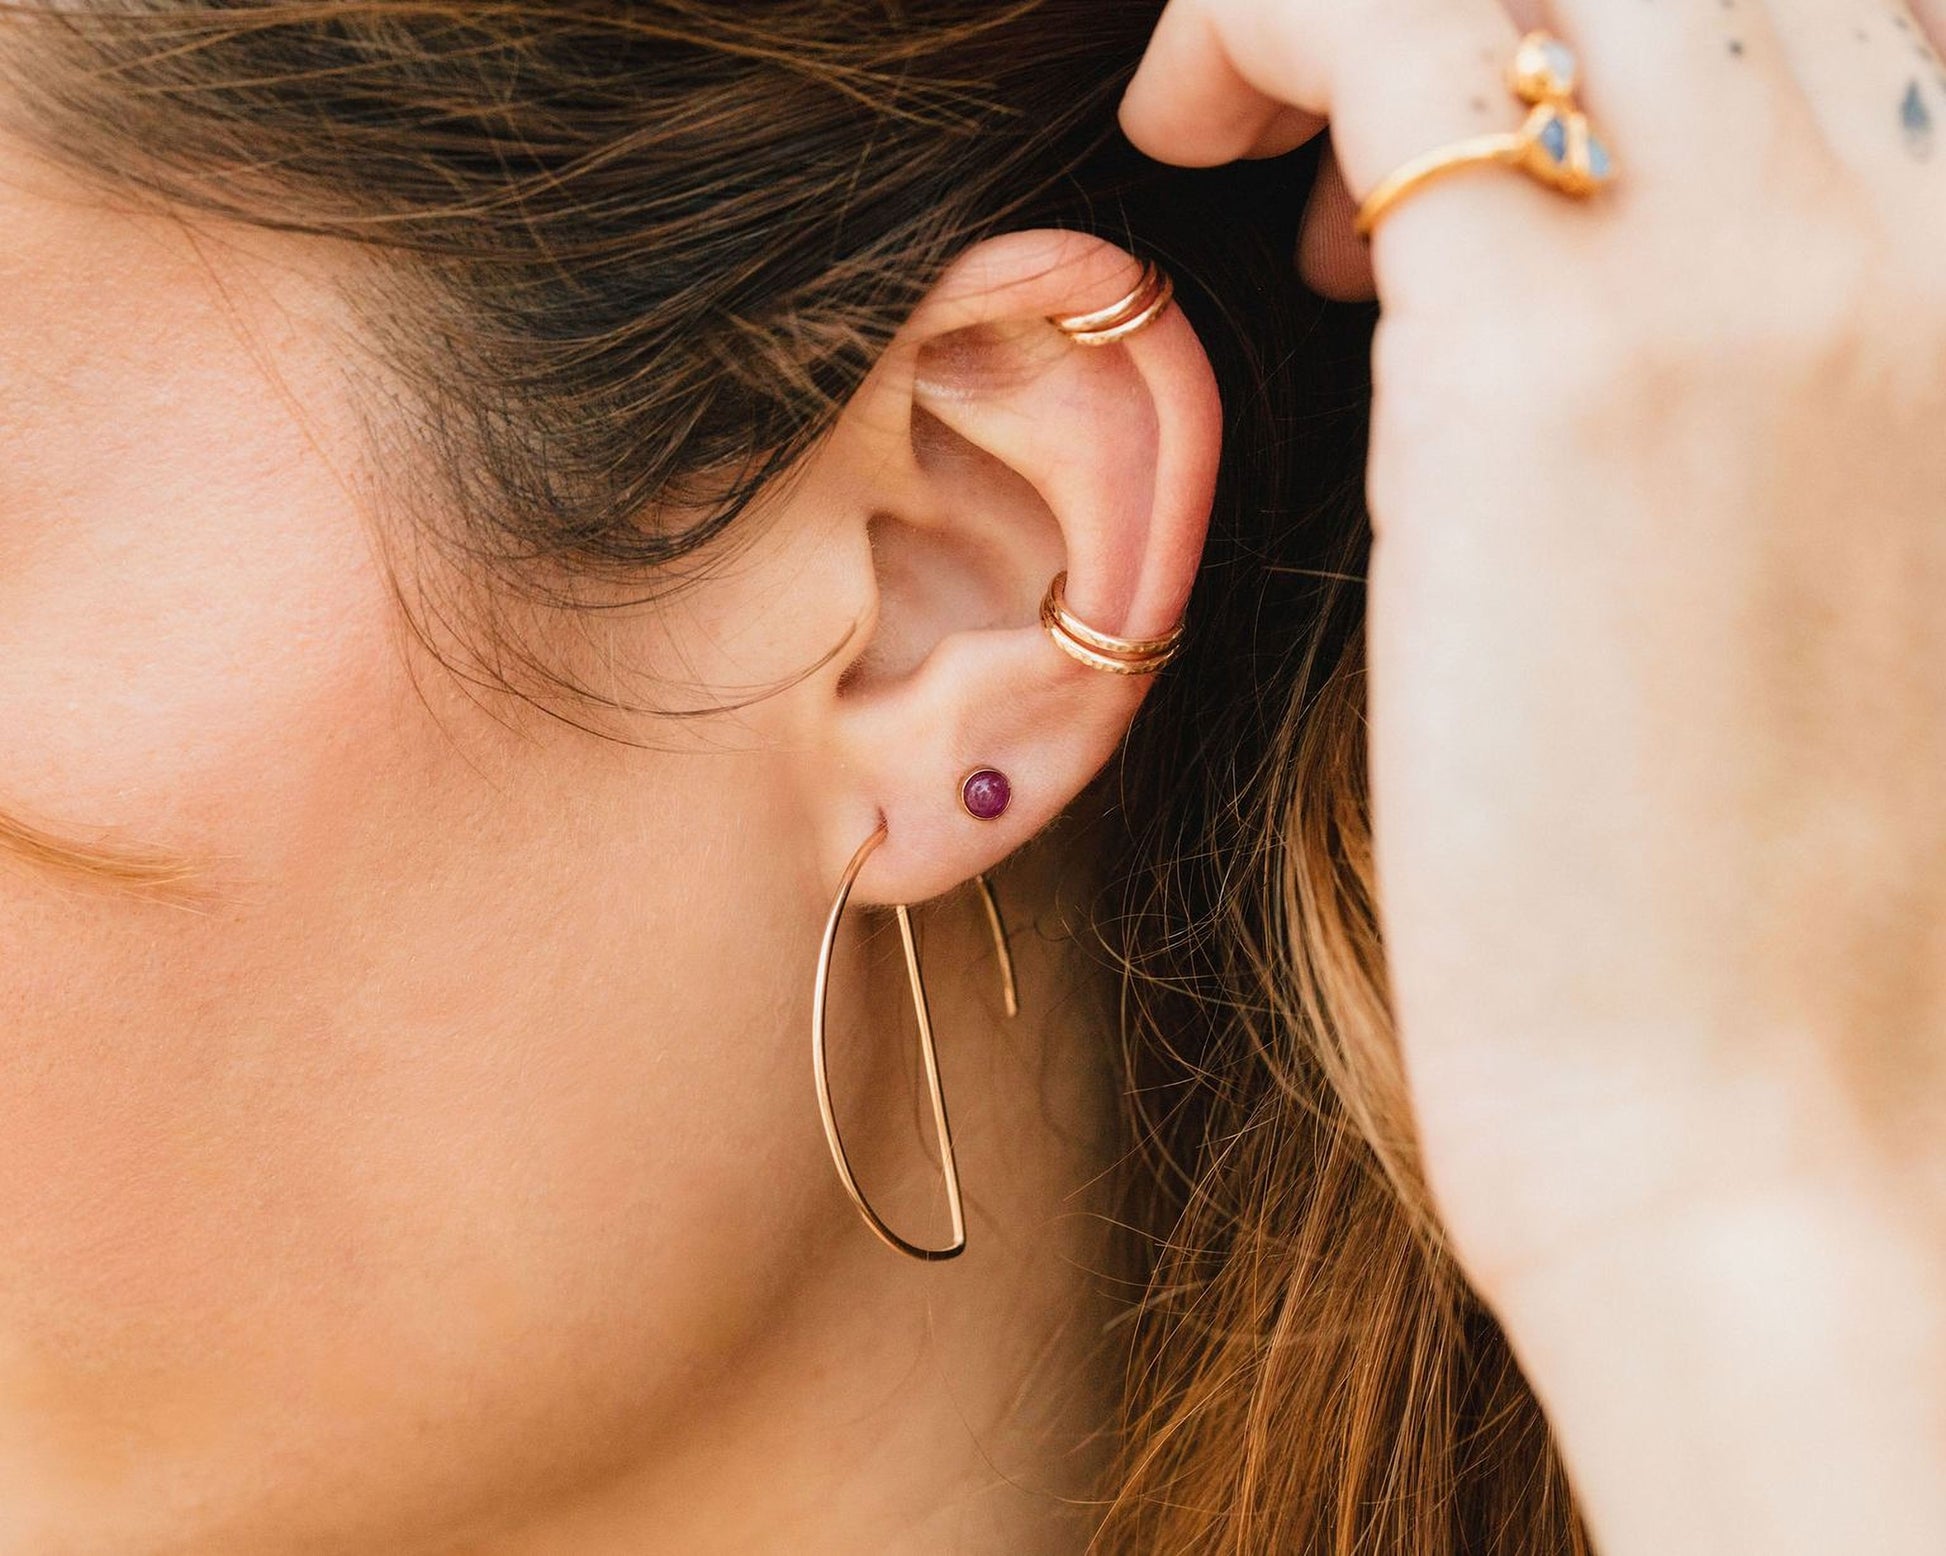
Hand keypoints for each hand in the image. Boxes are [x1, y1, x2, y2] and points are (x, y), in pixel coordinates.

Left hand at [1124, 1, 1945, 1549]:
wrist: (1767, 1138)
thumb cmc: (1754, 913)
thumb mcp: (1819, 581)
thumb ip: (1749, 397)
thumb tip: (1548, 310)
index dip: (1607, 27)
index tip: (1441, 176)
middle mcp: (1911, 235)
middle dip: (1471, 4)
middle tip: (1329, 147)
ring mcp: (1756, 279)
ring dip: (1352, 1)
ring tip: (1251, 146)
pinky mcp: (1559, 366)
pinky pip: (1379, 22)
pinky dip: (1258, 20)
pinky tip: (1179, 147)